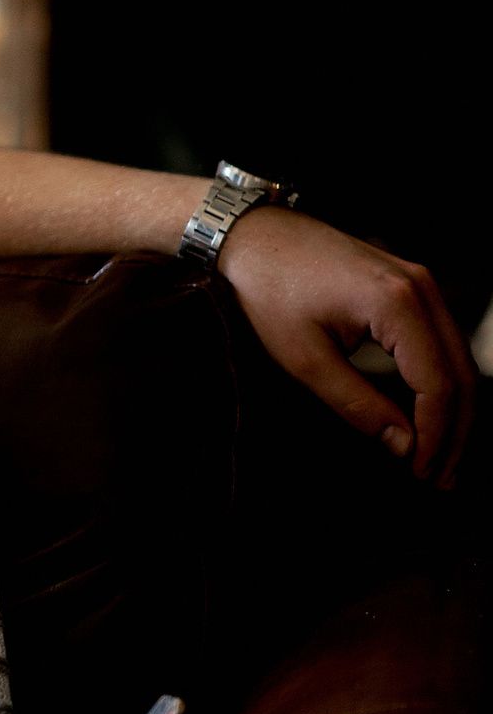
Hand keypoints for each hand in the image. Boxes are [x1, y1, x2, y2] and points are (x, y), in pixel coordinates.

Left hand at [220, 206, 474, 487]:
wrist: (251, 235)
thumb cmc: (267, 290)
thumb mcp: (304, 358)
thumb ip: (357, 404)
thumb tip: (403, 445)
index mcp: (398, 303)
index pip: (439, 384)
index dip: (435, 436)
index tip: (421, 473)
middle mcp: (422, 288)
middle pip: (462, 373)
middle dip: (455, 431)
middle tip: (439, 477)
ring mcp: (421, 282)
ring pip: (458, 358)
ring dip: (452, 409)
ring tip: (437, 456)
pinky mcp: (410, 285)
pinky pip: (440, 341)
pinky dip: (440, 381)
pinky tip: (427, 415)